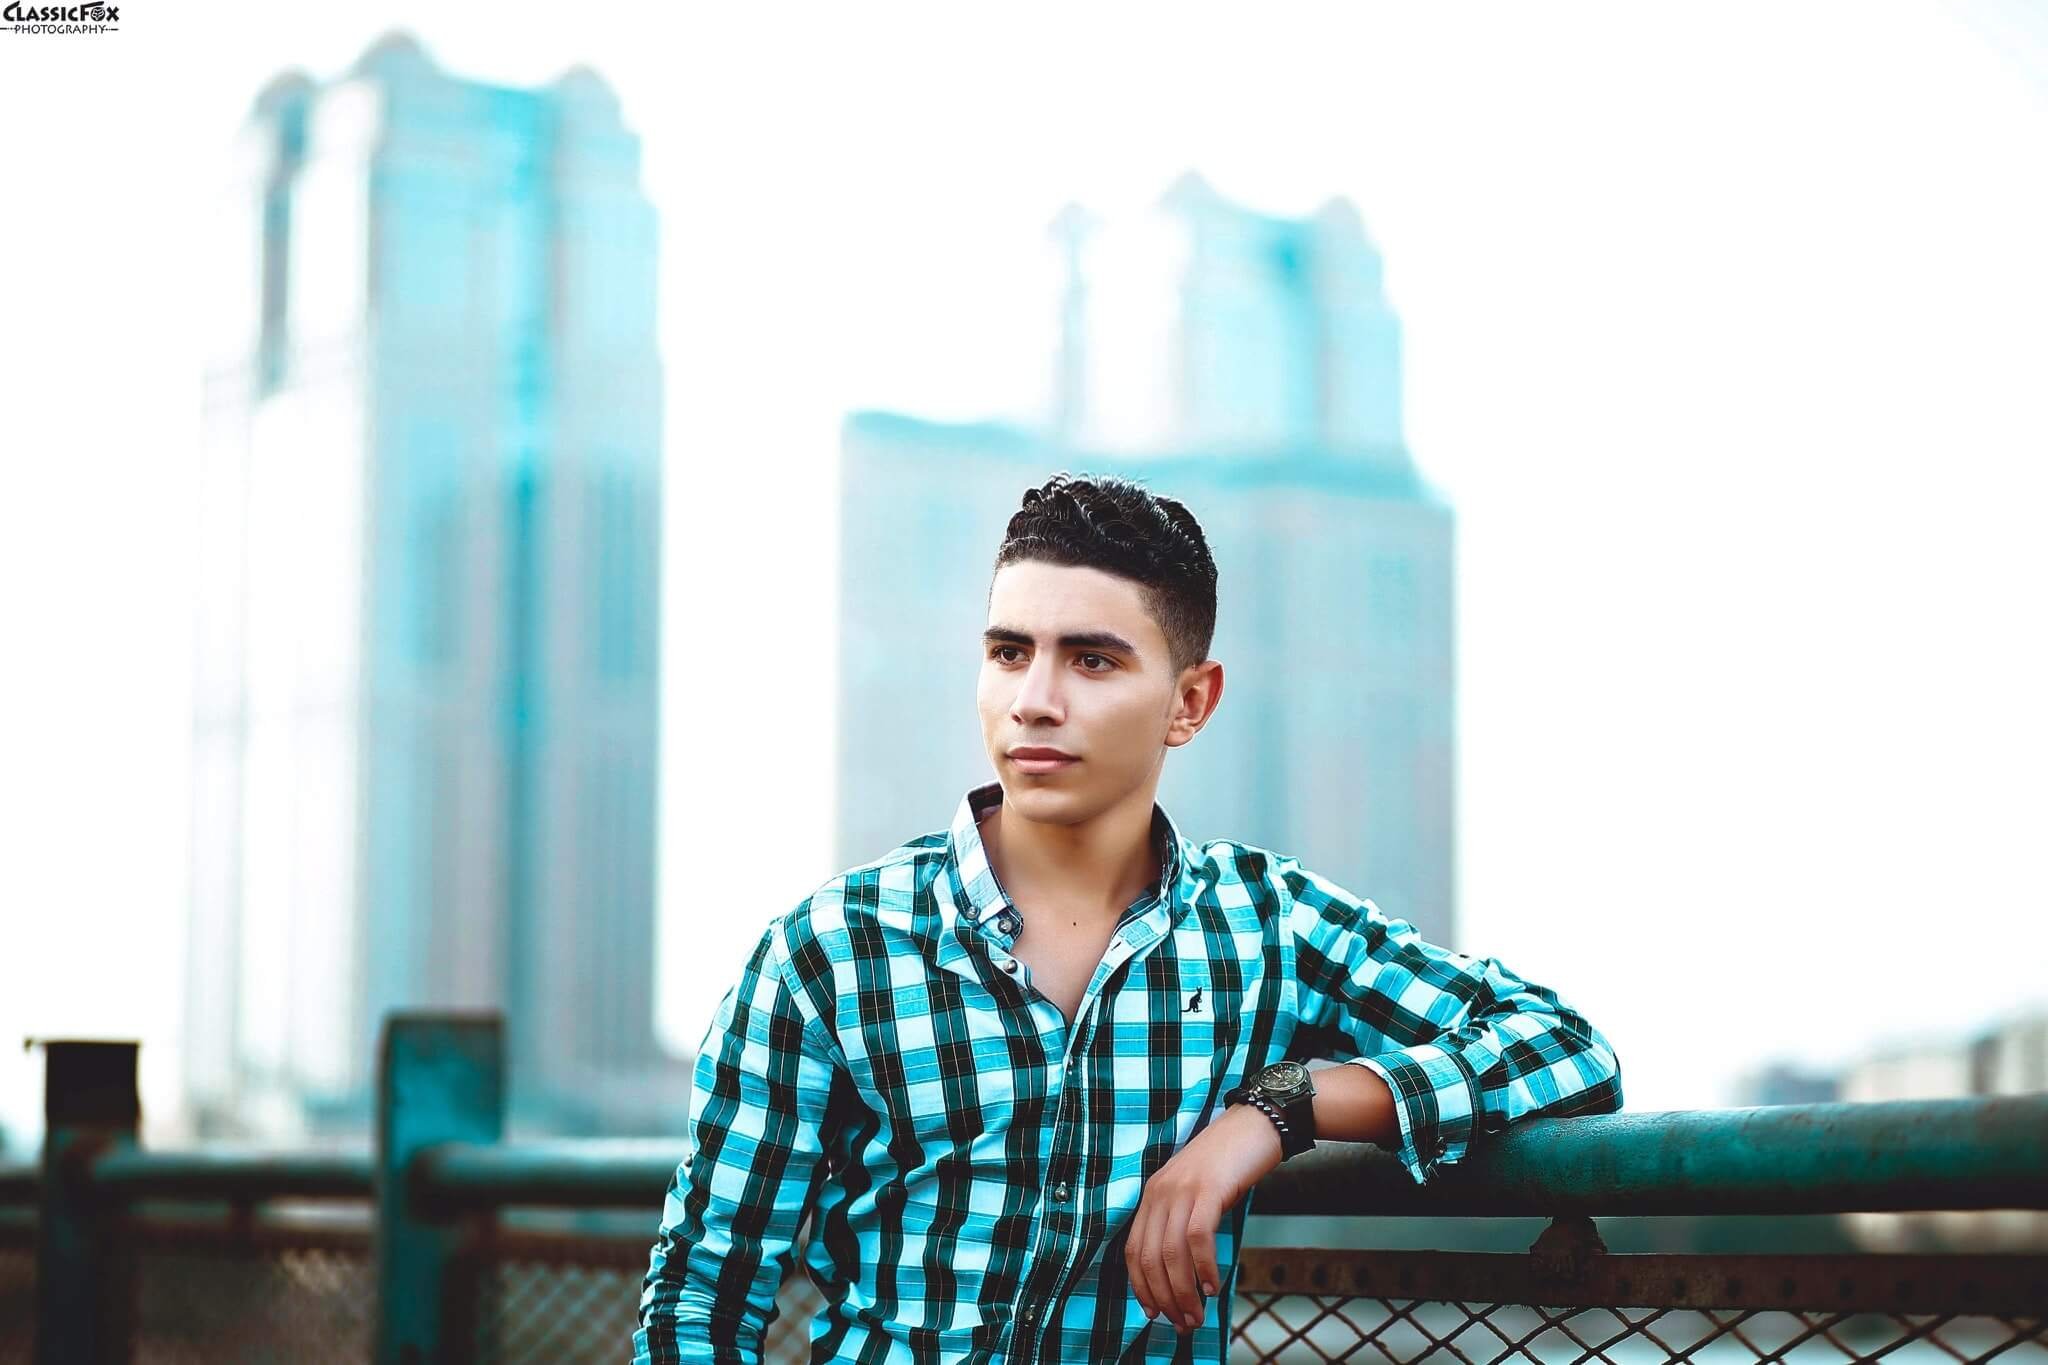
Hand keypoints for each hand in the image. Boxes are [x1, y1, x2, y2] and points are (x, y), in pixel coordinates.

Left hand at [1124, 1102, 1283, 1334]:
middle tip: (1183, 1323)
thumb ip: (1181, 1222)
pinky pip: (1198, 1237)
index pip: (1133, 1250)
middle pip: (1150, 1257)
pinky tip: (1212, 1286)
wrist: (1253, 1125)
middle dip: (1163, 1297)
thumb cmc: (1228, 1163)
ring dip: (1183, 1291)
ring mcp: (1182, 1189)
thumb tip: (1182, 1271)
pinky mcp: (1207, 1189)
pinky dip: (1203, 1267)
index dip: (1141, 1286)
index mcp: (1152, 1195)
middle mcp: (1159, 1192)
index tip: (1154, 1313)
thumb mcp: (1195, 1192)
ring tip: (1197, 1314)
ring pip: (1171, 1253)